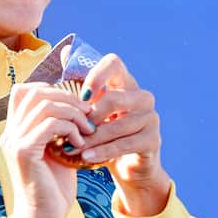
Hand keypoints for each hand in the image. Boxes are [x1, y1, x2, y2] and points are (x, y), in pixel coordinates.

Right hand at [0, 81, 95, 217]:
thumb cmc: (53, 187)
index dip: (51, 90)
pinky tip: (80, 142)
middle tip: (86, 116)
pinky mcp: (24, 152)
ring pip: (45, 105)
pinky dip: (70, 128)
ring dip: (72, 113)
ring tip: (86, 130)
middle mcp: (10, 132)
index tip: (74, 106)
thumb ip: (58, 128)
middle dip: (67, 99)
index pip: (24, 90)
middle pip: (35, 92)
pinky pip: (50, 124)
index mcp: (15, 130)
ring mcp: (14, 141)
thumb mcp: (56, 150)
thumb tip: (76, 106)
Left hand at [76, 54, 170, 217]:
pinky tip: (87, 157)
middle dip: (89, 116)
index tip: (81, 97)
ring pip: (118, 125)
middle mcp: (142, 96)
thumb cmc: (104, 133)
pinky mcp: (153, 140)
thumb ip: (79, 83)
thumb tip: (65, 50)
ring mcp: (151, 117)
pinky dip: (104, 151)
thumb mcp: (91, 109)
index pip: (113, 63)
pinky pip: (125, 144)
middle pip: (114, 98)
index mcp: (126, 82)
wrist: (128, 166)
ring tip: (72, 147)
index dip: (96, 75)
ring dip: (92, 138)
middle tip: (70, 129)